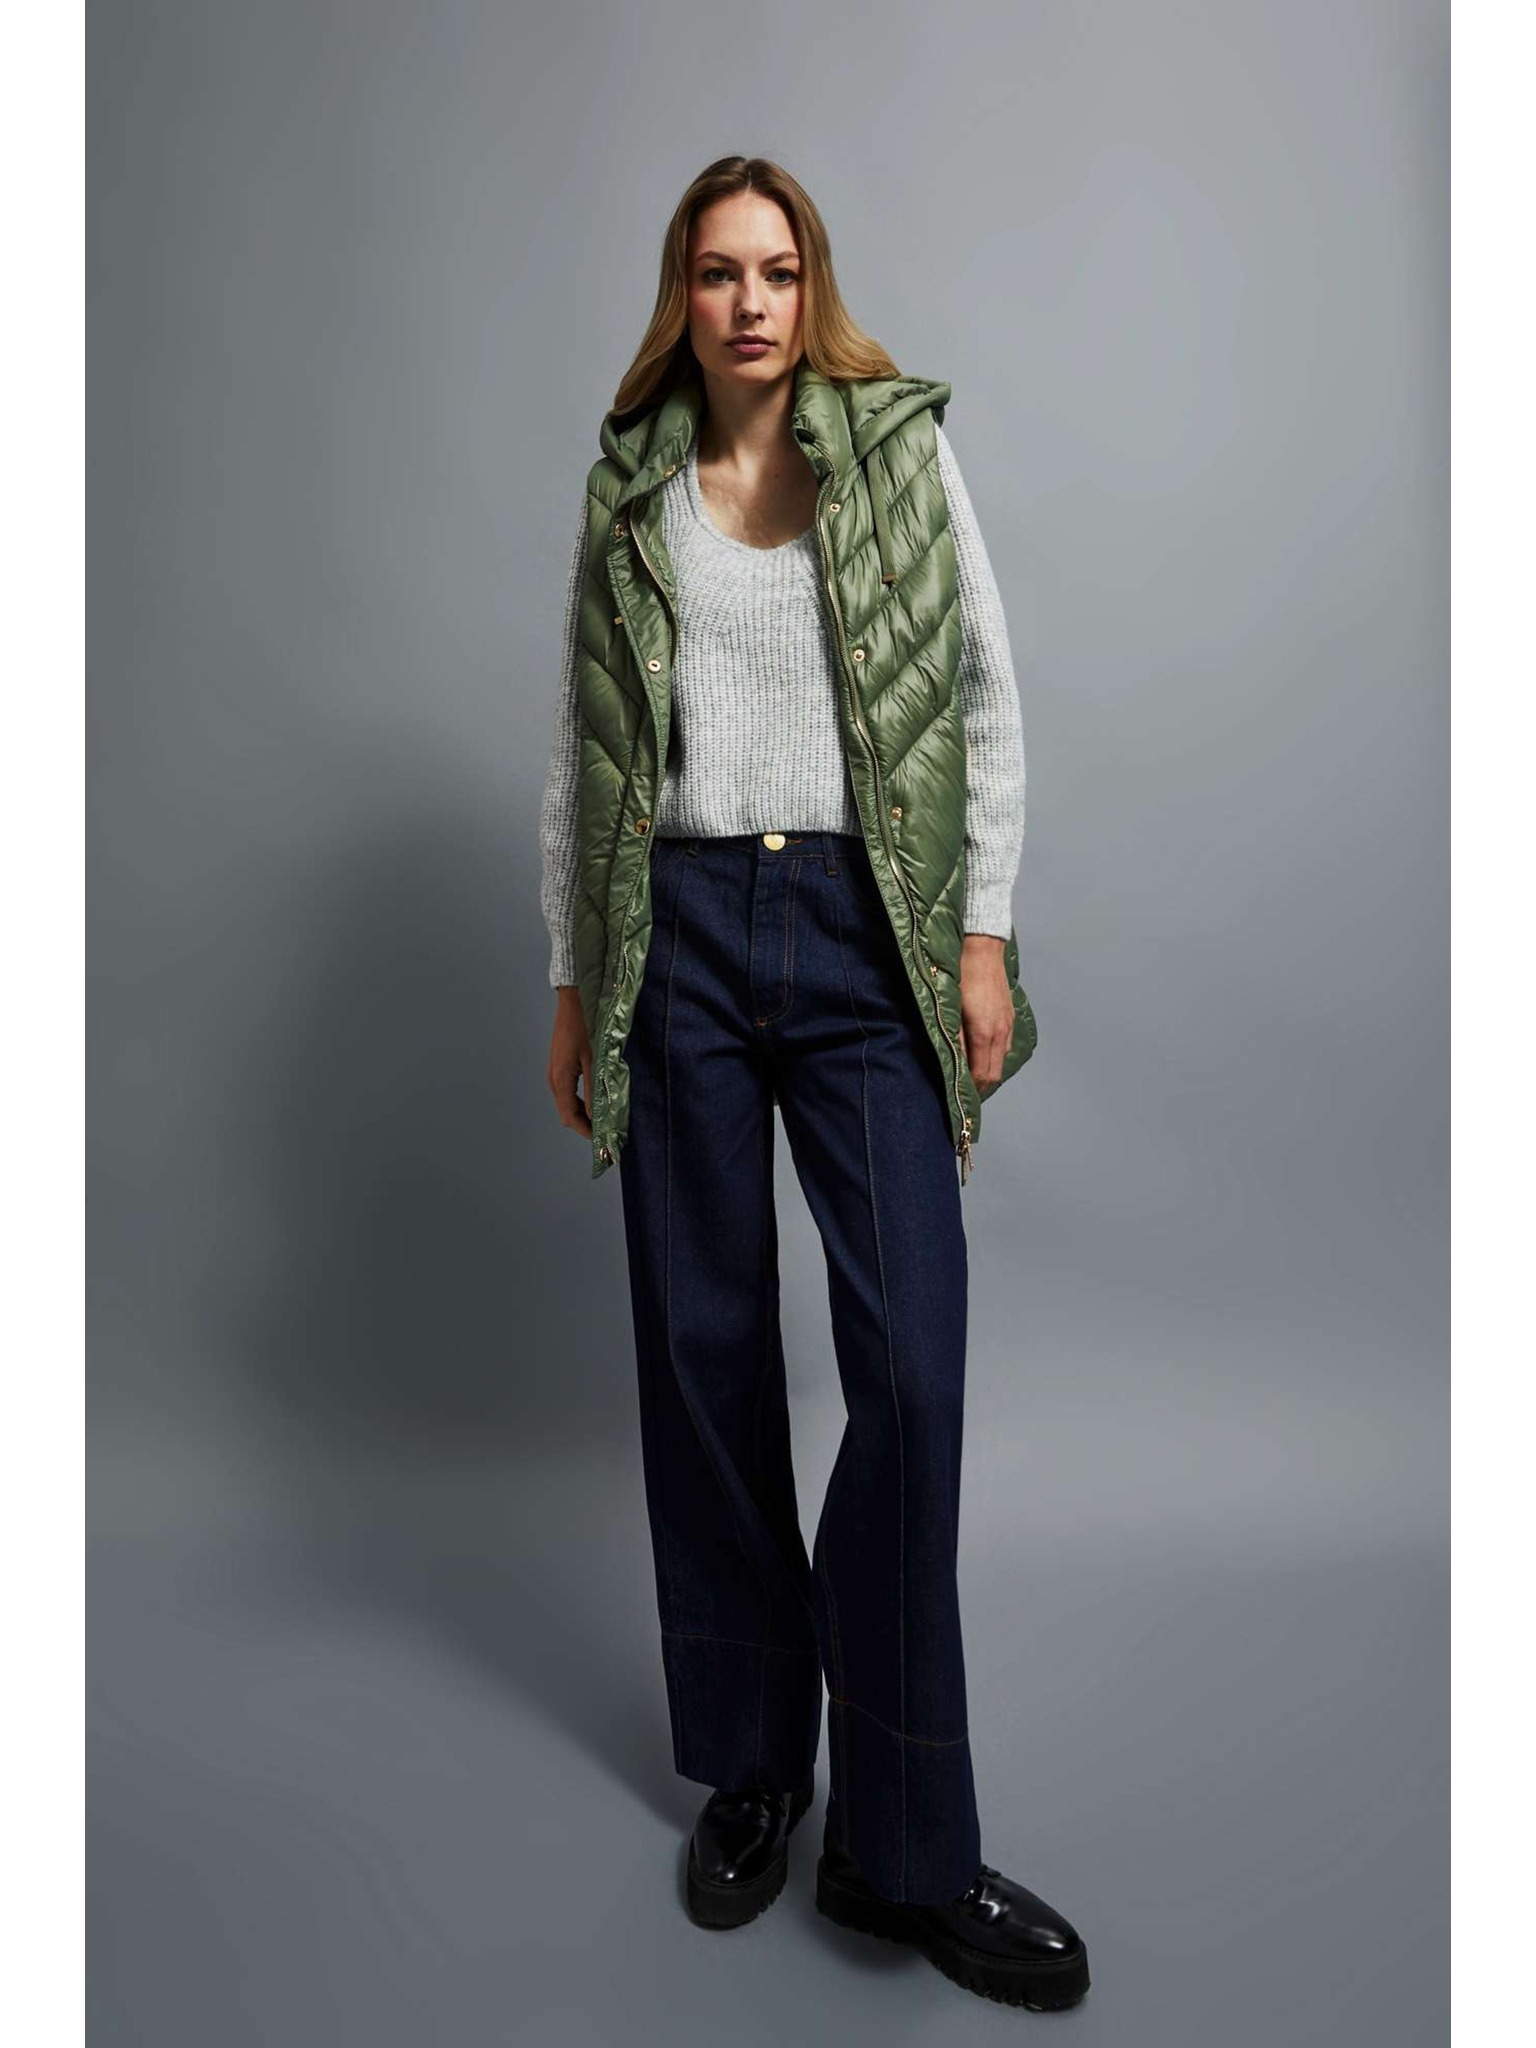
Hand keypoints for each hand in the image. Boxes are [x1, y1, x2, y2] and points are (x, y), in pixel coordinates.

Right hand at [547, 986, 594, 1138]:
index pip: (570, 1118)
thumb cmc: (586, 1027)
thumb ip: (594, 1090)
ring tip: (605, 1120)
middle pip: (567, 1113)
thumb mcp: (595, 1060)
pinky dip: (581, 1102)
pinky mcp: (561, 1066)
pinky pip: (569, 1092)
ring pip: (568, 1103)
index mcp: (560, 1080)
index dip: (587, 1133)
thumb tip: (597, 1117)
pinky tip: (597, 1101)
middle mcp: (554, 1080)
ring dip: (584, 1114)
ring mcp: (556, 1072)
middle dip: (586, 1126)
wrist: (574, 1001)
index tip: (603, 1144)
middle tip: (608, 1134)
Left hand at [957, 934, 1013, 1092]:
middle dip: (981, 1085)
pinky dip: (995, 1055)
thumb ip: (953, 1036)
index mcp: (985, 1033)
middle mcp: (1000, 1032)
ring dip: (988, 1070)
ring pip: (1001, 1059)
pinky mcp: (1009, 1016)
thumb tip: (952, 1061)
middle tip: (965, 1092)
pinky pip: (1005, 1044)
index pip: (983, 1074)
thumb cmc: (962, 975)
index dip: (973, 1089)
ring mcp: (1007, 1024)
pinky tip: (982, 1052)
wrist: (982, 949)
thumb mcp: (951, 1007)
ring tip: (971, 1074)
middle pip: (995, 1073)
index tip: (961, 1097)